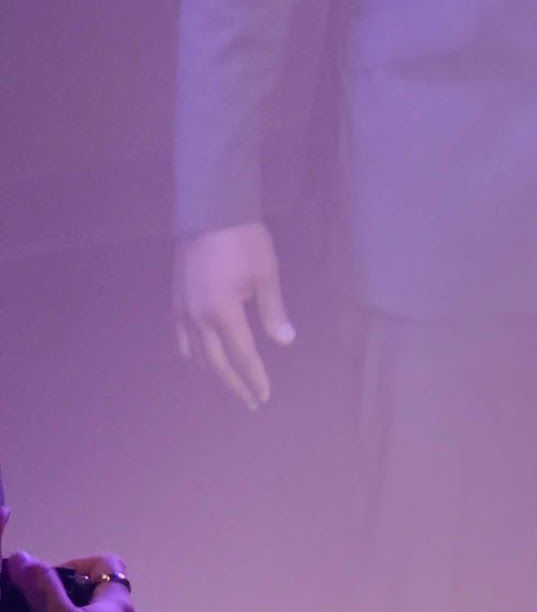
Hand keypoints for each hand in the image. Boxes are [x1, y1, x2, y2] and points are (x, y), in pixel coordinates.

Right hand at [173, 222, 293, 409]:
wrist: (209, 209)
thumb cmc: (243, 240)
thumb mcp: (267, 275)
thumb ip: (274, 312)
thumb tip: (286, 342)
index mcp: (222, 312)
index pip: (242, 357)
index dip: (254, 378)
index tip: (264, 396)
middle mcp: (197, 315)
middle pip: (216, 363)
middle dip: (235, 385)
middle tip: (251, 402)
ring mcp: (182, 307)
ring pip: (193, 353)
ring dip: (212, 373)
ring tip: (230, 384)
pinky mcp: (175, 298)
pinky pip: (180, 335)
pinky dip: (192, 353)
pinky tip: (202, 358)